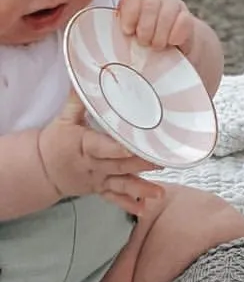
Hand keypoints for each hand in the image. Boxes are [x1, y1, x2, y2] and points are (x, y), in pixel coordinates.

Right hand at [37, 93, 163, 214]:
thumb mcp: (64, 118)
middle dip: (141, 164)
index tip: (136, 145)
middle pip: (119, 165)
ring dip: (141, 189)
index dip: (120, 147)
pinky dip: (129, 205)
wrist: (42, 169)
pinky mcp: (99, 189)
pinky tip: (145, 209)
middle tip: (163, 161)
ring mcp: (97, 180)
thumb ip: (79, 98)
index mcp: (85, 146)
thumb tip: (87, 72)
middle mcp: (93, 166)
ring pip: (121, 185)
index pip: (104, 146)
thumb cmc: (55, 140)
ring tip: (159, 193)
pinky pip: (115, 199)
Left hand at [117, 0, 196, 59]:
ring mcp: (173, 5)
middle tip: (144, 42)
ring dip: (160, 35)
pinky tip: (172, 43)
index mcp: (134, 2)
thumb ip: (118, 37)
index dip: (129, 15)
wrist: (172, 52)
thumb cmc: (140, 49)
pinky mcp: (187, 17)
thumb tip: (106, 46)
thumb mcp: (125, 42)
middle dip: (146, 29)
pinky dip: (175, 37)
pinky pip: (183, 22)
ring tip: (157, 46)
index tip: (128, 31)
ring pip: (167, 12)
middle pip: (150, 4)